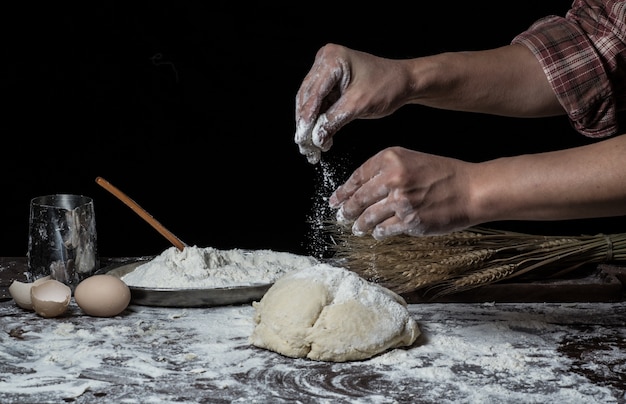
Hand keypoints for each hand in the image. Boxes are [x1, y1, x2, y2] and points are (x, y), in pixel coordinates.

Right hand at [295, 44, 411, 163]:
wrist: (404, 82)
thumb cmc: (388, 85)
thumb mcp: (360, 104)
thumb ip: (335, 120)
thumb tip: (315, 138)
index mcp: (332, 59)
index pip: (313, 93)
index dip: (306, 118)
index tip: (303, 139)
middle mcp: (326, 61)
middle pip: (307, 97)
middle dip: (305, 123)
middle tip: (304, 147)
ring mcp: (327, 71)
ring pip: (309, 103)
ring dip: (309, 125)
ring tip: (310, 147)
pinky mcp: (330, 83)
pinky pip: (319, 104)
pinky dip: (318, 121)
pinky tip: (318, 138)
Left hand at [328, 146, 473, 238]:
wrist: (471, 189)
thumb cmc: (443, 174)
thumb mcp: (410, 160)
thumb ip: (384, 170)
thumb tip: (359, 188)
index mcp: (390, 159)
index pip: (357, 177)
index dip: (343, 191)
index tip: (335, 199)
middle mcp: (393, 178)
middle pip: (359, 199)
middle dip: (347, 210)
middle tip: (341, 215)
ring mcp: (401, 201)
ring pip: (369, 217)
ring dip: (360, 224)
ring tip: (357, 227)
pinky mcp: (410, 221)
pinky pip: (385, 230)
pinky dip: (379, 232)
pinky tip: (377, 233)